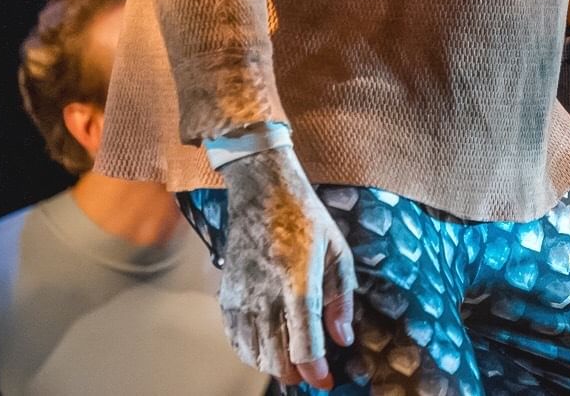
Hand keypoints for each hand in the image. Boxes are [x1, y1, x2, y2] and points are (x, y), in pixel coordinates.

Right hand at [215, 148, 356, 389]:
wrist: (261, 193)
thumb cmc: (306, 219)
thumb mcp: (338, 252)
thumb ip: (341, 300)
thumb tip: (343, 339)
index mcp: (298, 284)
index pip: (304, 345)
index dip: (316, 371)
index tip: (327, 381)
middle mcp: (265, 296)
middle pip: (277, 359)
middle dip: (297, 373)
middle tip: (313, 372)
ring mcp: (242, 298)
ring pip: (254, 354)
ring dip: (275, 365)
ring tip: (293, 361)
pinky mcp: (227, 297)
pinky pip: (236, 340)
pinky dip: (251, 353)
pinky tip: (267, 349)